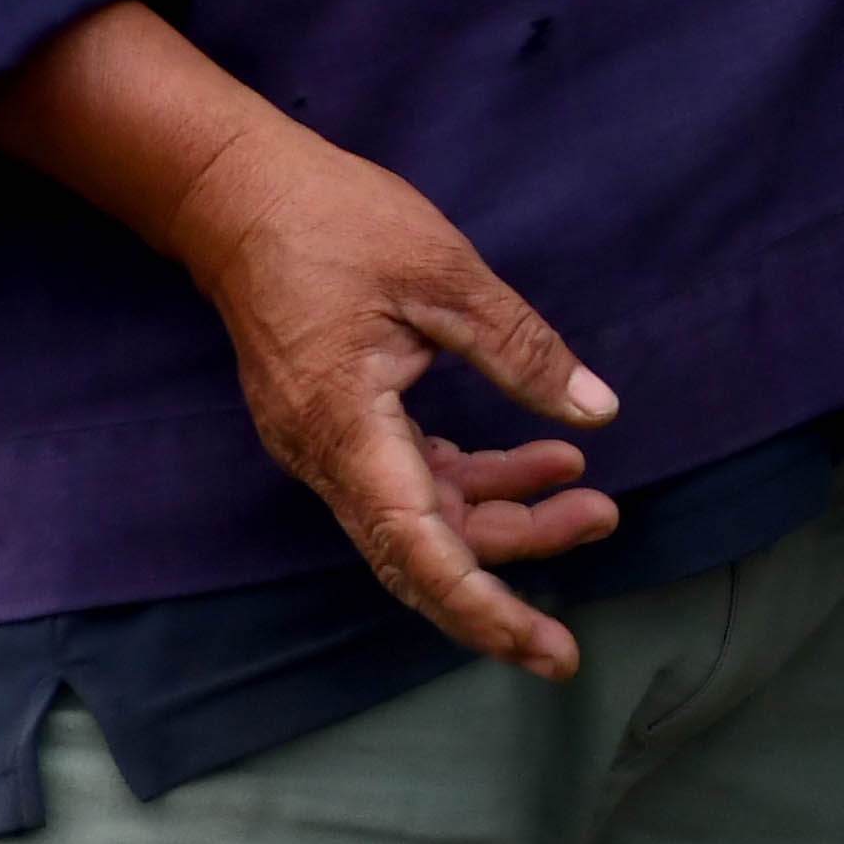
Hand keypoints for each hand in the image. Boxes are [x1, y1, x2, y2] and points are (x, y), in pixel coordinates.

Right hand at [0, 1, 624, 678]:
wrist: (238, 196)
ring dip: (503, 515)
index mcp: (347, 428)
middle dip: (516, 558)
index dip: (485, 608)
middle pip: (425, 549)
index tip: (546, 648)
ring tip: (587, 491)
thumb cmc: (337, 222)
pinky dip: (471, 482)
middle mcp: (326, 456)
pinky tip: (534, 460)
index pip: (421, 550)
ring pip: (421, 518)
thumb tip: (599, 412)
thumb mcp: (448, 275)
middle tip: (605, 523)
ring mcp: (325, 446)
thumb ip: (523, 350)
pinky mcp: (334, 425)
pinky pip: (407, 481)